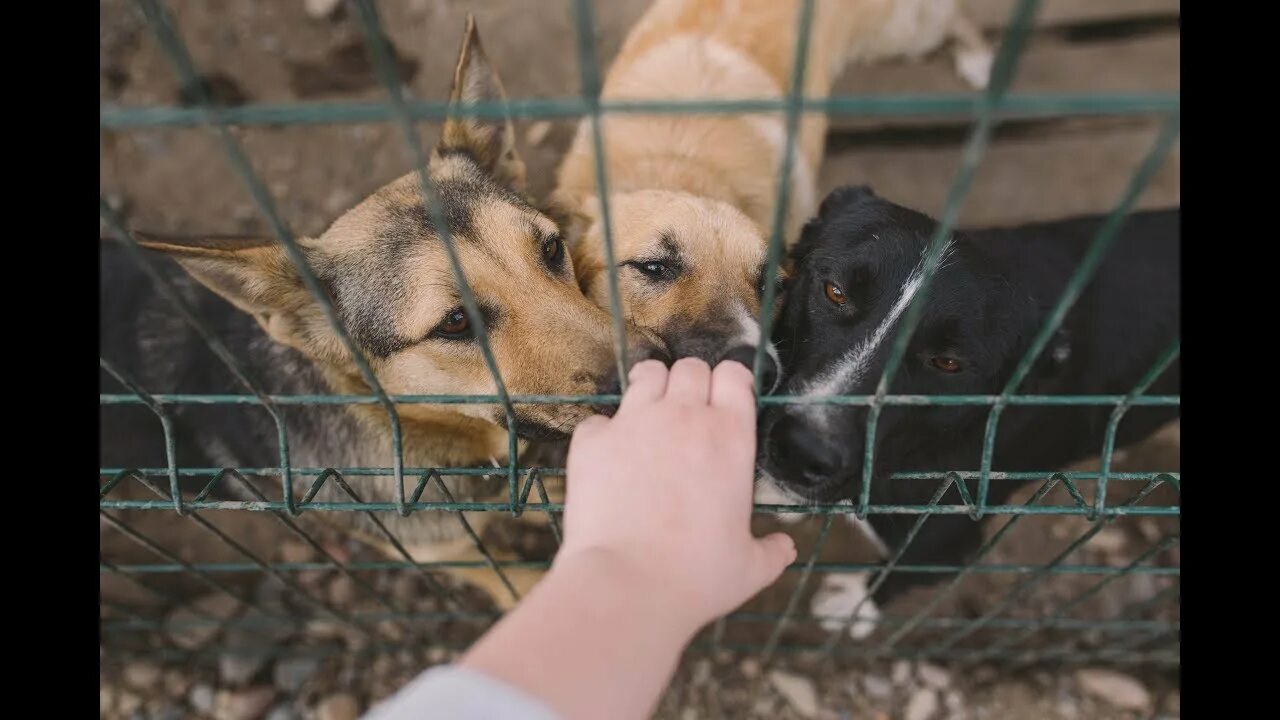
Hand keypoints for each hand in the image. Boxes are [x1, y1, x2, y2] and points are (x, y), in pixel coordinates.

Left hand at [556, 357, 796, 635]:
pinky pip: (599, 419)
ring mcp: (635, 423)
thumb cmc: (696, 577)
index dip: (729, 383)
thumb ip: (772, 551)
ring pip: (647, 374)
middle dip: (690, 384)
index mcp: (731, 437)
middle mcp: (684, 417)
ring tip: (649, 416)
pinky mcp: (593, 440)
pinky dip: (604, 434)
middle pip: (690, 367)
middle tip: (685, 413)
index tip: (724, 400)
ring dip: (651, 388)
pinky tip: (609, 460)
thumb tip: (786, 548)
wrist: (627, 586)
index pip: (734, 375)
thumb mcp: (750, 568)